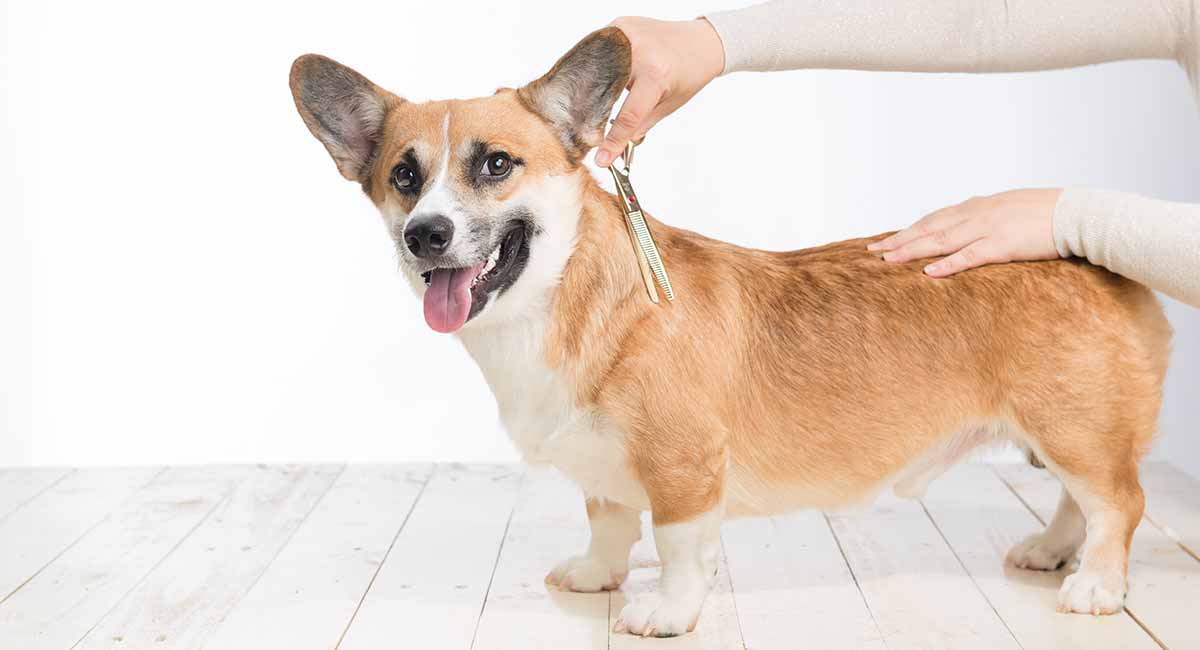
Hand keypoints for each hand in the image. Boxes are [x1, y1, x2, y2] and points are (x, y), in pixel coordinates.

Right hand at [595, 17, 724, 166]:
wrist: (702, 42)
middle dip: (595, 111)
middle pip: (604, 88)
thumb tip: (616, 148)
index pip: (628, 116)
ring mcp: (627, 33)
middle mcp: (639, 51)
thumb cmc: (689, 73)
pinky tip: (596, 76)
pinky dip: (597, 64)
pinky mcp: (621, 24)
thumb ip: (640, 126)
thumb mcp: (668, 105)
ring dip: (593, 85)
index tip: (602, 158)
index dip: (613, 141)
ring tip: (589, 101)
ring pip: (597, 67)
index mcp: (656, 75)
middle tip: (588, 129)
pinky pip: (600, 48)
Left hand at [868, 189, 1063, 276]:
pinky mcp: (1004, 245)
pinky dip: (947, 264)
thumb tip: (971, 228)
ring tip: (888, 261)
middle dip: (900, 240)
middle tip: (874, 251)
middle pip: (929, 227)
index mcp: (980, 206)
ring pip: (941, 239)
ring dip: (912, 250)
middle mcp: (978, 213)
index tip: (888, 239)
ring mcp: (989, 228)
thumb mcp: (1011, 209)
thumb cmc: (1049, 214)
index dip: (910, 229)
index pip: (936, 218)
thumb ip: (988, 218)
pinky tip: (929, 273)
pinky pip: (970, 256)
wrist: (1079, 213)